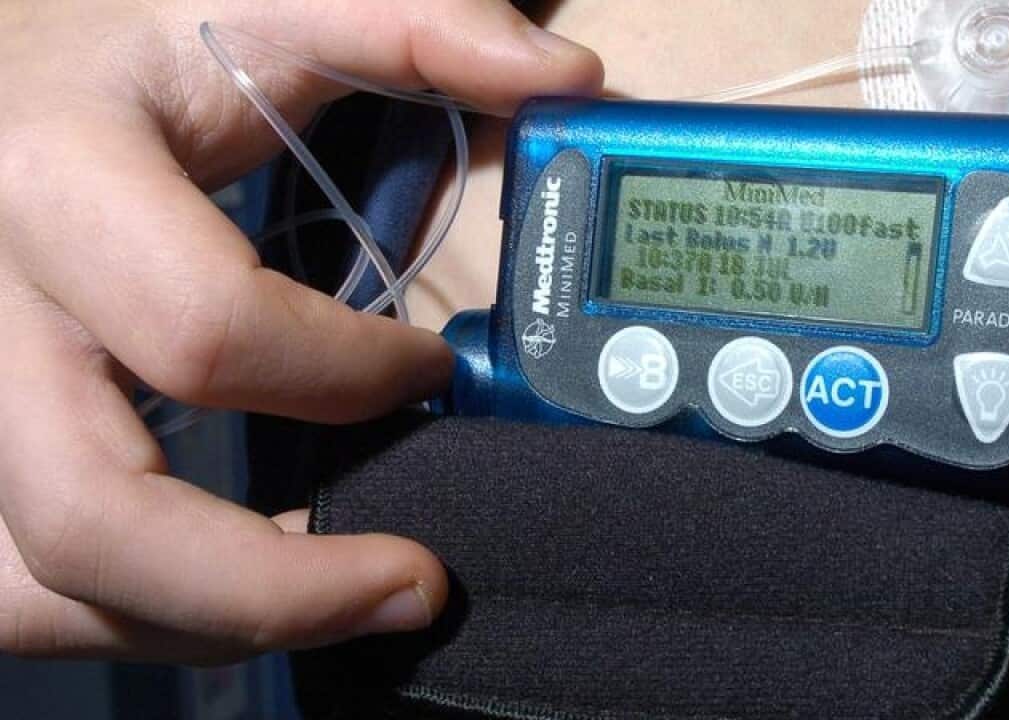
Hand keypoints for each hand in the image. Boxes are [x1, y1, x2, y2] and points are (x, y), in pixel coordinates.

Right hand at [0, 0, 601, 662]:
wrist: (16, 72)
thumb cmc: (138, 42)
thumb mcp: (266, 3)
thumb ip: (418, 24)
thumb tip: (563, 79)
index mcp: (57, 181)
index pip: (210, 333)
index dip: (349, 373)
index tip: (431, 367)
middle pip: (88, 513)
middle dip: (270, 585)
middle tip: (414, 584)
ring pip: (38, 587)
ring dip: (202, 622)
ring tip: (333, 604)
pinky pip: (25, 585)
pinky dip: (135, 613)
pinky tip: (233, 588)